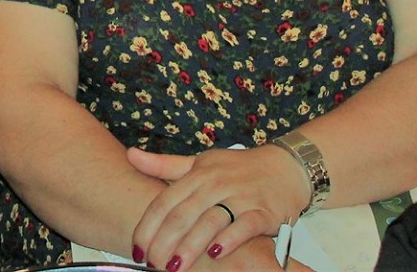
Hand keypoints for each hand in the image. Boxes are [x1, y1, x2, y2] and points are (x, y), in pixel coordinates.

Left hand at [127, 145, 308, 271]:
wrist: (286, 167)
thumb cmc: (237, 169)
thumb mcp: (199, 163)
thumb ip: (165, 165)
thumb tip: (130, 155)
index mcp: (196, 175)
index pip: (164, 202)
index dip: (147, 227)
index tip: (136, 249)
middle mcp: (215, 184)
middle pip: (182, 215)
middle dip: (164, 242)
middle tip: (151, 263)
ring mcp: (240, 197)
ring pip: (209, 221)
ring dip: (190, 246)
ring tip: (174, 266)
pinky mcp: (264, 211)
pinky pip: (245, 226)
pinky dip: (230, 239)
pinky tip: (216, 254)